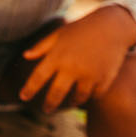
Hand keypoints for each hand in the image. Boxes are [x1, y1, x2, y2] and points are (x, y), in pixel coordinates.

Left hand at [19, 7, 135, 113]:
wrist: (112, 26)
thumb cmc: (82, 28)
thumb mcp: (60, 33)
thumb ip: (42, 46)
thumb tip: (25, 56)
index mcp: (58, 56)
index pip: (38, 77)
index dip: (29, 89)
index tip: (22, 97)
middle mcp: (72, 67)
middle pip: (56, 94)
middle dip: (49, 105)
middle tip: (46, 110)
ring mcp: (89, 74)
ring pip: (77, 98)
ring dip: (72, 102)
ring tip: (70, 101)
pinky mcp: (105, 78)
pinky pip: (96, 95)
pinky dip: (91, 96)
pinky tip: (88, 95)